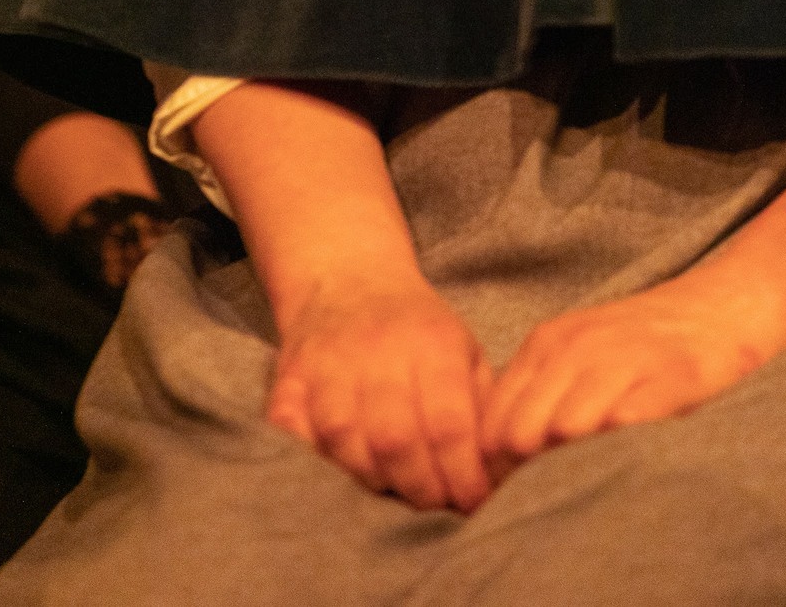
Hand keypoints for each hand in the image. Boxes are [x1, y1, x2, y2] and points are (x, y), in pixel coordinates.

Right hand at [267, 274, 493, 512]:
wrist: (349, 281)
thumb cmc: (418, 331)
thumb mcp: (464, 350)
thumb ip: (483, 409)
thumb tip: (498, 476)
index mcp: (432, 342)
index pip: (448, 424)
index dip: (462, 476)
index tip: (472, 503)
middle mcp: (376, 348)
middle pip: (395, 440)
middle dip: (421, 489)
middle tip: (435, 504)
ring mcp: (326, 363)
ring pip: (343, 441)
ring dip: (372, 481)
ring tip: (393, 488)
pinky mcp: (288, 379)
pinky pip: (293, 433)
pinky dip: (315, 461)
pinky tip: (341, 467)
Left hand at [482, 272, 768, 480]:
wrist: (717, 308)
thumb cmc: (638, 347)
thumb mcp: (575, 356)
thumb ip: (537, 396)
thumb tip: (496, 467)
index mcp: (546, 344)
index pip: (493, 422)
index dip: (499, 468)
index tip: (519, 493)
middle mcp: (576, 347)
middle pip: (522, 432)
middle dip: (529, 473)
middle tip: (553, 496)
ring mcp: (623, 358)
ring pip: (566, 429)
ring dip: (573, 465)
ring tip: (588, 482)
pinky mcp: (670, 378)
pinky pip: (626, 424)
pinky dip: (621, 452)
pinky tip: (627, 461)